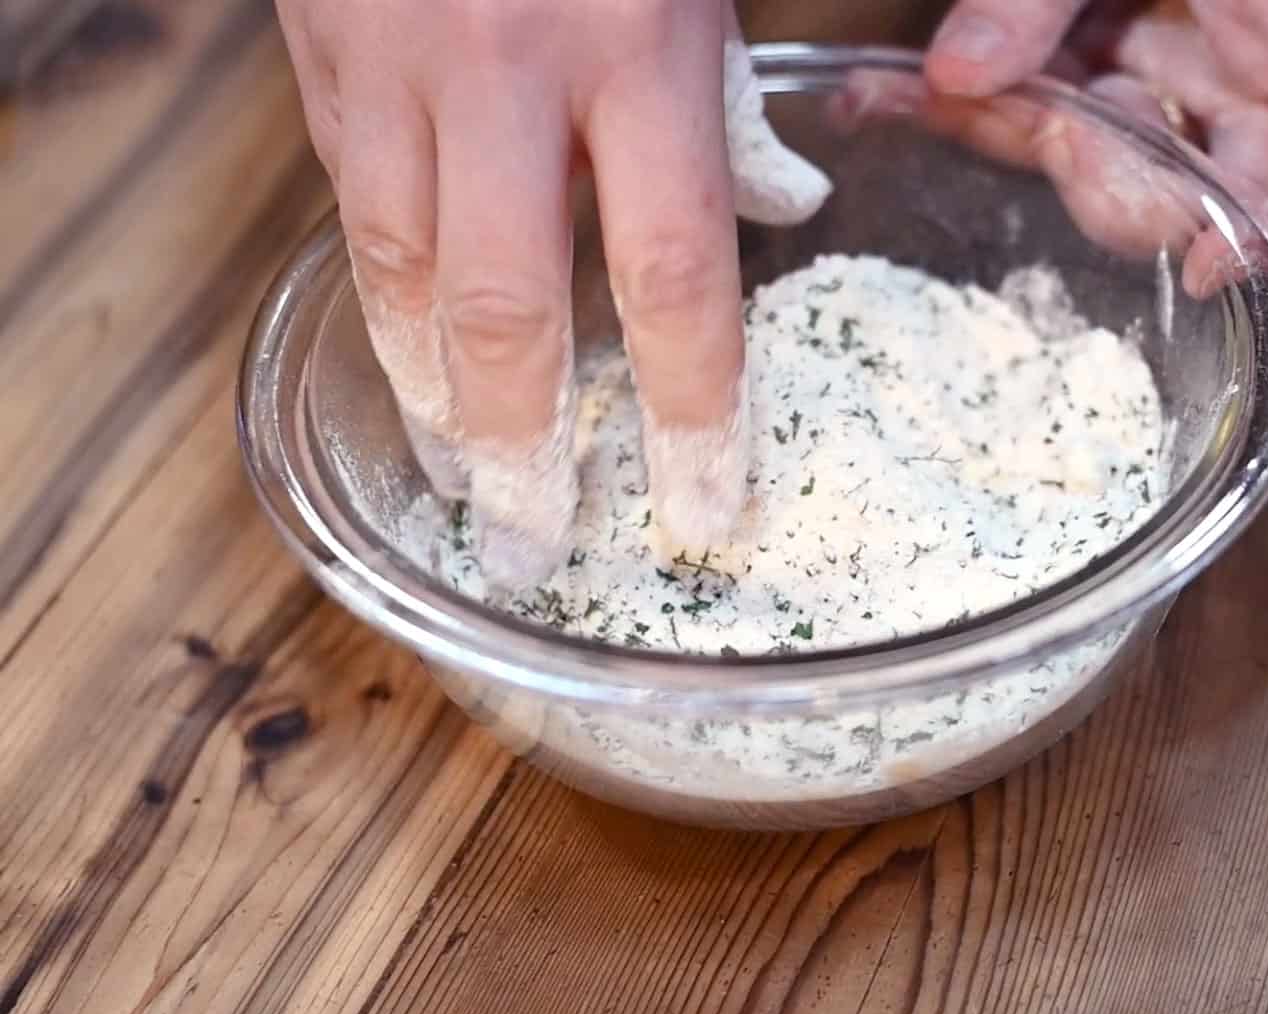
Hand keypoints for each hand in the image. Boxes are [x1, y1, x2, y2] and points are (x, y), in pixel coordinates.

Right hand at [277, 0, 828, 586]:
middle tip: (537, 541)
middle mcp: (509, 74)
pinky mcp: (321, 56)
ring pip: (395, 275)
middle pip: (508, 311)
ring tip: (464, 479)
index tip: (702, 506)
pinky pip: (348, 203)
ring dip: (431, 395)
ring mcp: (396, 67)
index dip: (691, 412)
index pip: (673, 277)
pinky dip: (380, 296)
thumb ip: (732, 96)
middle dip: (525, 448)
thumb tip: (778, 219)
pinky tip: (410, 357)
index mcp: (637, 51)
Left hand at [924, 0, 1267, 278]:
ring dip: (1048, 153)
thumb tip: (955, 78)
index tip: (1213, 263)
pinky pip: (1071, 128)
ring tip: (945, 91)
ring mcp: (1190, 67)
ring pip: (1142, 174)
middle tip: (1054, 141)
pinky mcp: (1121, 68)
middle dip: (1145, 197)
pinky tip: (907, 94)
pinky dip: (995, 119)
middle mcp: (1264, 54)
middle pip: (1247, 188)